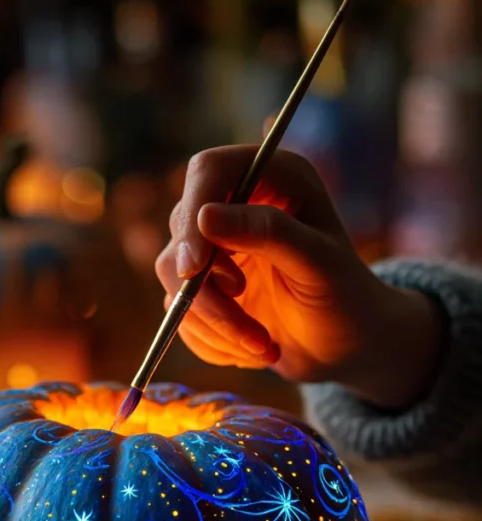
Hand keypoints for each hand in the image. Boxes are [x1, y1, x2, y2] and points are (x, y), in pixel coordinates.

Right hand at [155, 146, 441, 409]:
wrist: (345, 346)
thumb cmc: (345, 298)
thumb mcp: (317, 263)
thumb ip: (268, 232)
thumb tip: (204, 216)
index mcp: (271, 178)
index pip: (207, 172)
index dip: (193, 216)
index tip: (195, 268)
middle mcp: (237, 206)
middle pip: (182, 233)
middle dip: (209, 293)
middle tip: (250, 329)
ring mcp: (214, 248)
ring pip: (175, 280)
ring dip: (215, 325)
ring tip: (263, 346)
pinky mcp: (202, 288)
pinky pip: (179, 314)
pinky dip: (212, 342)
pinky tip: (252, 348)